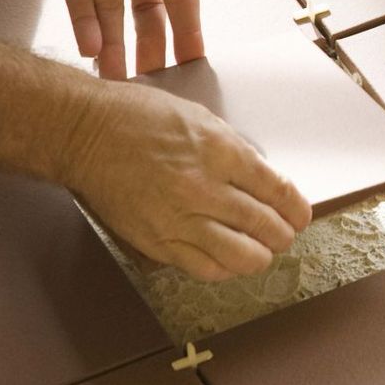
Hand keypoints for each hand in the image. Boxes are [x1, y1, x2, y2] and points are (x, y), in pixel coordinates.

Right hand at [63, 81, 312, 279]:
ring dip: (260, 256)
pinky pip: (205, 268)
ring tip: (260, 251)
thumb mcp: (198, 117)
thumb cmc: (136, 116)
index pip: (278, 191)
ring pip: (242, 255)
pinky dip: (225, 268)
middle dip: (282, 234)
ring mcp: (180, 218)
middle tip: (282, 234)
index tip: (300, 216)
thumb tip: (261, 178)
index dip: (297, 209)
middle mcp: (205, 188)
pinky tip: (228, 260)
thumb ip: (233, 149)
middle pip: (266, 226)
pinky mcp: (158, 241)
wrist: (84, 133)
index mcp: (221, 152)